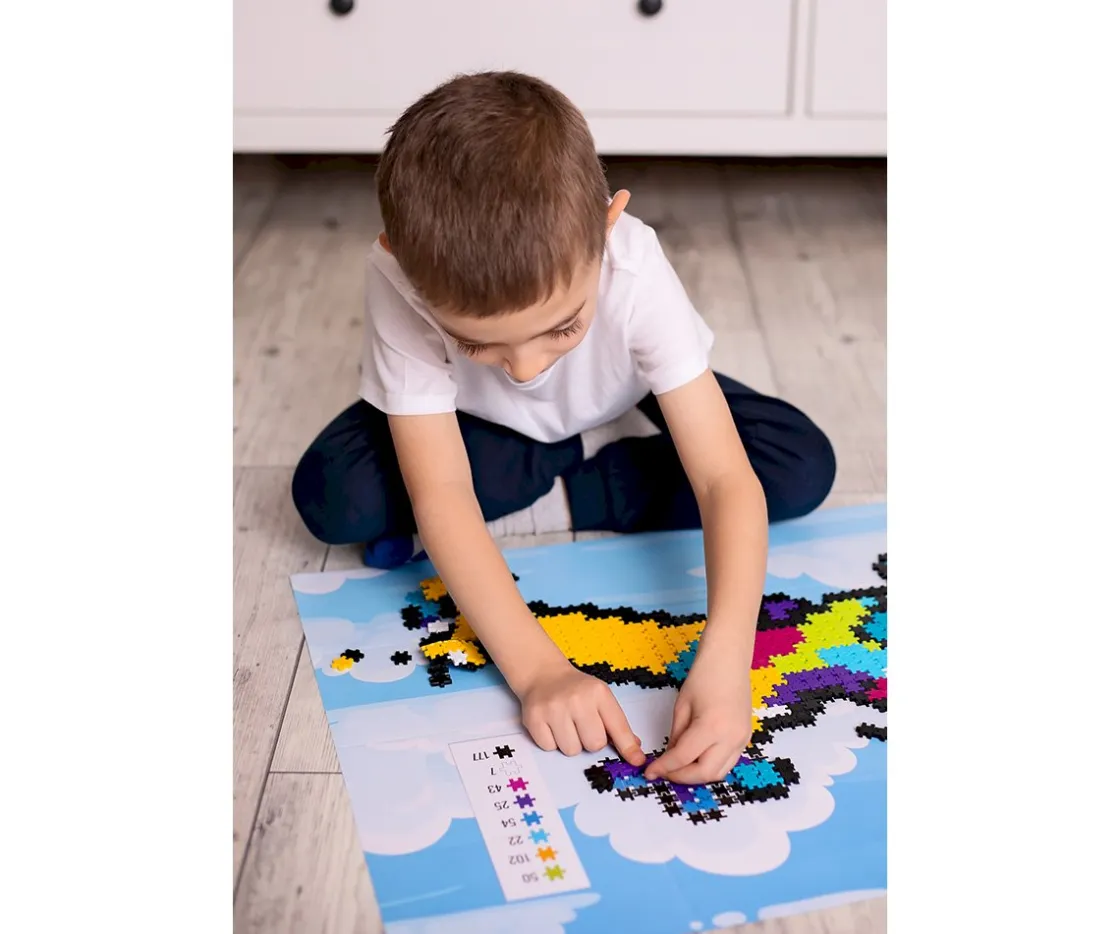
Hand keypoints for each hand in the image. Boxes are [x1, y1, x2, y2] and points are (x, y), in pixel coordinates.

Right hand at [517, 660, 645, 765]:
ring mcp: (554, 708)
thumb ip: (617, 725)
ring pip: (571, 750)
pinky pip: (549, 748)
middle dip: (590, 741)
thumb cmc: (576, 690)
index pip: (618, 727)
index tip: (636, 761)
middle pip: (594, 745)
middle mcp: (577, 699)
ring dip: (570, 743)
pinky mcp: (534, 718)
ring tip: (566, 725)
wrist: (543, 674)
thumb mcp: (601, 698)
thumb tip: (635, 752)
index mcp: (598, 693)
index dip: (628, 748)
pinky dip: (551, 742)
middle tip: (582, 726)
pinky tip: (552, 725)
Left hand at [644, 643, 751, 783]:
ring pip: (718, 772)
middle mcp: (730, 737)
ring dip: (697, 775)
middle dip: (681, 777)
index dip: (664, 768)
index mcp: (711, 727)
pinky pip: (727, 762)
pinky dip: (710, 765)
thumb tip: (671, 757)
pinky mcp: (745, 737)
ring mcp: (742, 739)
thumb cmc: (704, 675)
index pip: (683, 758)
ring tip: (678, 767)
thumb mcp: (682, 707)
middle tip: (664, 772)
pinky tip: (695, 758)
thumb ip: (676, 736)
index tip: (650, 771)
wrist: (729, 658)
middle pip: (704, 773)